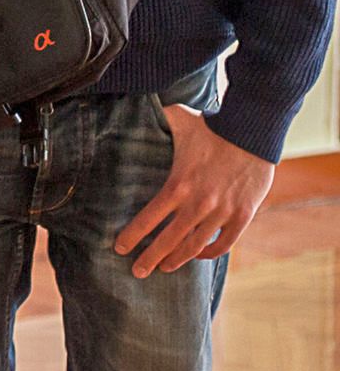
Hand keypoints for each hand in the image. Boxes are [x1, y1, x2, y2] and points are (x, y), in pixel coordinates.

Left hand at [114, 105, 275, 276]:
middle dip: (150, 258)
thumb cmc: (211, 126)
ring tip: (164, 268)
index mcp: (178, 185)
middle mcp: (199, 204)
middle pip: (169, 240)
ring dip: (178, 259)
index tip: (119, 248)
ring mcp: (222, 212)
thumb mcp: (178, 119)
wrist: (252, 133)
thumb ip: (155, 115)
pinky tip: (198, 255)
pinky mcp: (243, 215)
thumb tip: (135, 98)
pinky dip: (210, 252)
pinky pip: (224, 243)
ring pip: (195, 246)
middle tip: (136, 272)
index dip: (132, 236)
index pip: (149, 219)